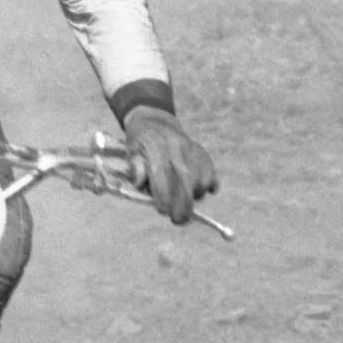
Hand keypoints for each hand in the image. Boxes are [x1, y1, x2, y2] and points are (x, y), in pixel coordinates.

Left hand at [122, 108, 218, 224]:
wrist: (155, 122)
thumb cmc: (139, 145)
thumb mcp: (131, 154)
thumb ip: (136, 170)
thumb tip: (141, 184)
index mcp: (155, 149)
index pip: (162, 179)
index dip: (163, 199)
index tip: (163, 211)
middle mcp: (177, 149)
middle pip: (185, 184)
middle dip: (183, 208)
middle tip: (179, 220)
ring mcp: (193, 151)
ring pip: (200, 183)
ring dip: (193, 197)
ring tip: (183, 197)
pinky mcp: (203, 154)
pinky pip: (211, 178)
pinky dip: (207, 188)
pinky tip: (197, 189)